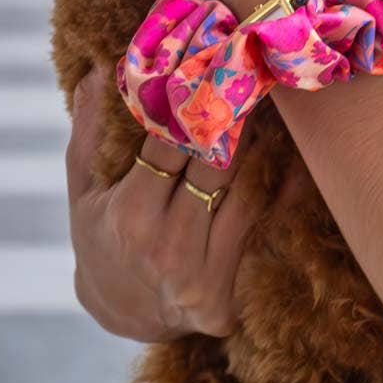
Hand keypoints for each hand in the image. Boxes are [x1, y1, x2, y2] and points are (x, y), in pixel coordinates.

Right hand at [65, 64, 290, 340]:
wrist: (118, 314)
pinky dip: (283, 194)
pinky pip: (263, 232)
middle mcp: (166, 246)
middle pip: (217, 166)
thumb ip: (87, 132)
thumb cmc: (100, 237)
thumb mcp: (83, 190)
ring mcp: (198, 276)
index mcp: (130, 214)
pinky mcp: (222, 302)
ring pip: (247, 194)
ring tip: (279, 109)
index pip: (171, 147)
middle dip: (237, 119)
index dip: (194, 106)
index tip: (217, 68)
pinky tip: (300, 159)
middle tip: (259, 77)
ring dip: (265, 149)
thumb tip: (96, 72)